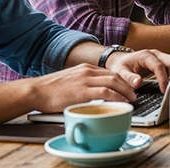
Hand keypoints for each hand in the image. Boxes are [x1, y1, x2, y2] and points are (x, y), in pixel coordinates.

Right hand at [26, 63, 144, 112]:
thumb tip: (91, 95)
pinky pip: (106, 92)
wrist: (35, 91)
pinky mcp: (82, 90)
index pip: (109, 72)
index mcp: (85, 68)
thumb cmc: (49, 91)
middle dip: (128, 84)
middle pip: (115, 75)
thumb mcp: (70, 82)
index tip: (128, 87)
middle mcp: (88, 71)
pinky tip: (122, 101)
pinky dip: (117, 96)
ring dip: (126, 90)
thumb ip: (82, 85)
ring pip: (114, 81)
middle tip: (134, 93)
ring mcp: (86, 79)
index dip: (121, 80)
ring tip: (132, 98)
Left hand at [104, 49, 169, 94]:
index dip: (163, 78)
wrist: (120, 60)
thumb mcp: (120, 72)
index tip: (164, 89)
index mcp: (145, 55)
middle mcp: (155, 54)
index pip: (159, 66)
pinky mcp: (161, 62)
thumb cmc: (120, 66)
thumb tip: (138, 83)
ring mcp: (159, 57)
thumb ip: (129, 78)